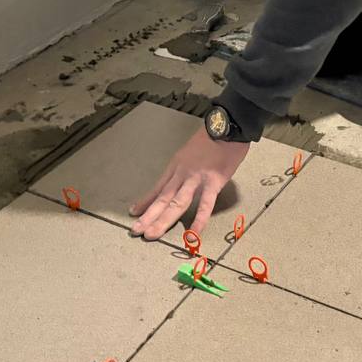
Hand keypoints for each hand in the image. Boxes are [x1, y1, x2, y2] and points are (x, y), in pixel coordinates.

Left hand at [129, 128, 249, 239]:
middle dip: (148, 216)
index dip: (145, 202)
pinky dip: (198, 220)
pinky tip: (193, 234)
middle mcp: (182, 173)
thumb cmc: (212, 138)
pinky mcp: (213, 182)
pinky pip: (205, 204)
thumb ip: (185, 168)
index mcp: (177, 166)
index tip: (134, 213)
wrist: (227, 126)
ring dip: (163, 220)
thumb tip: (181, 180)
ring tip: (152, 234)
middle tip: (136, 231)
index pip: (158, 188)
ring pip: (177, 203)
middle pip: (163, 198)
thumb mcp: (190, 152)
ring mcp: (196, 178)